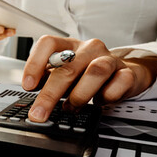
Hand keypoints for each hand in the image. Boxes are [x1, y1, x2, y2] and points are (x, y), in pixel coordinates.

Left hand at [22, 36, 156, 121]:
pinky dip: (106, 97)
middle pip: (67, 67)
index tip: (28, 86)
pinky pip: (118, 84)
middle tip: (39, 112)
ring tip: (70, 107)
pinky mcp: (128, 72)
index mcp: (69, 45)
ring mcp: (110, 59)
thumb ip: (47, 78)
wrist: (123, 75)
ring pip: (95, 72)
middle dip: (50, 94)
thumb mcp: (64, 73)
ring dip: (79, 95)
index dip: (35, 64)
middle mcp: (89, 48)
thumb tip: (31, 90)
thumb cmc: (87, 74)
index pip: (48, 43)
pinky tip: (99, 102)